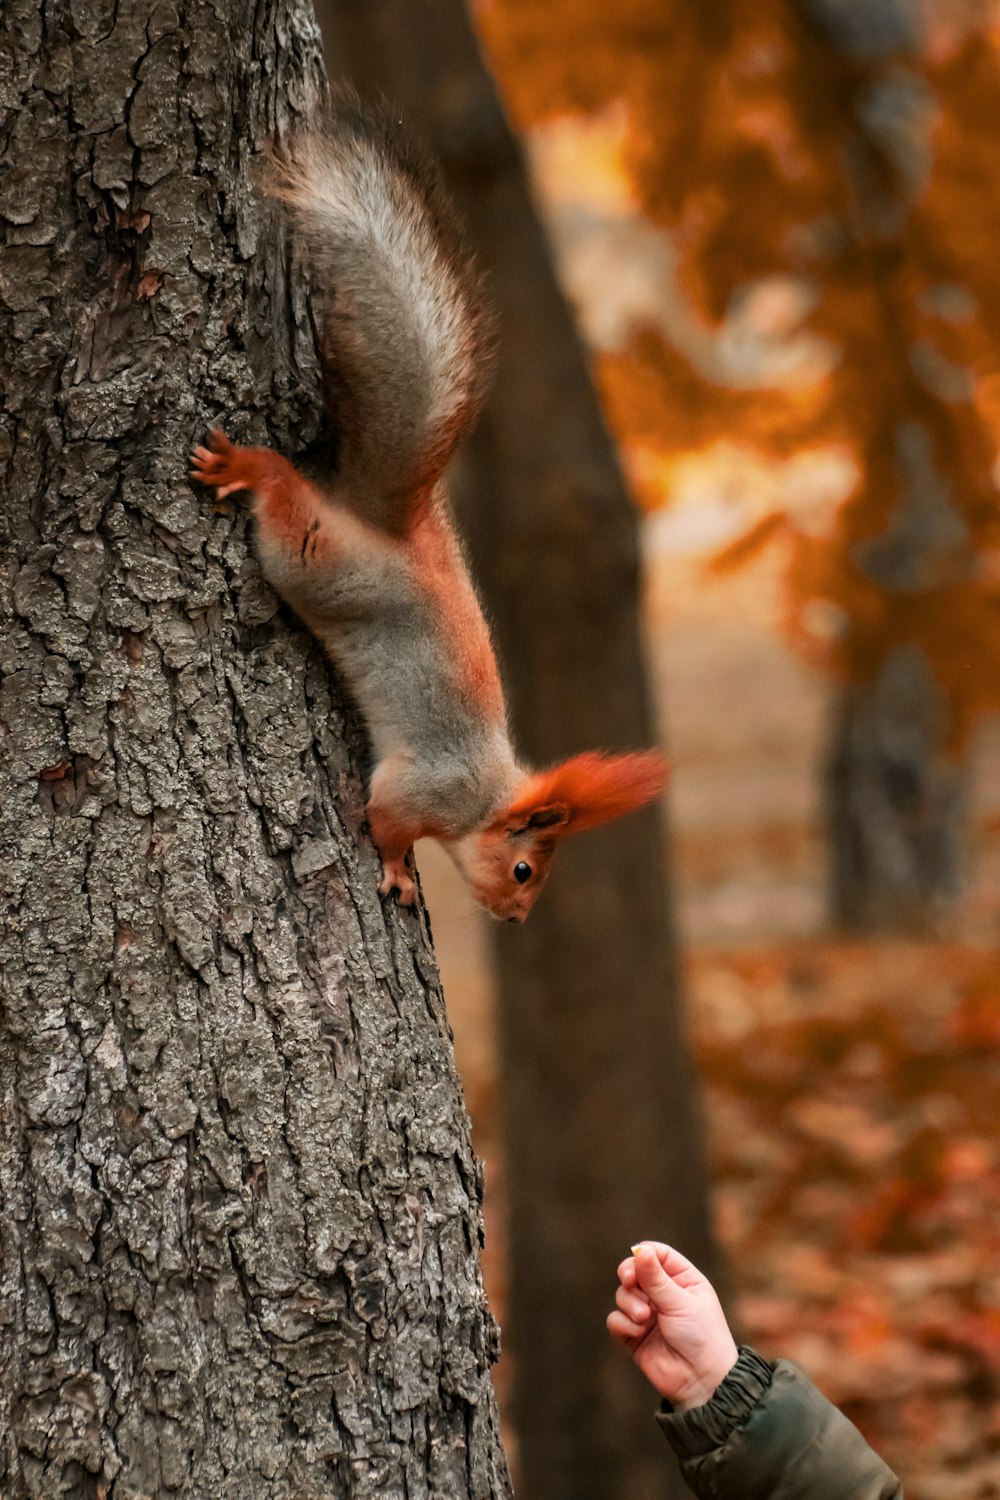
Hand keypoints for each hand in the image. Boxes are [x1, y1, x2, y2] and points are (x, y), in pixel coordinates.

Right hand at [607, 1241, 738, 1409]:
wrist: (701, 1381)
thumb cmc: (701, 1337)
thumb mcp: (681, 1302)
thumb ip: (656, 1279)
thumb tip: (639, 1250)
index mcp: (682, 1279)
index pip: (658, 1255)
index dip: (644, 1254)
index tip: (636, 1259)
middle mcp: (663, 1294)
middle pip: (634, 1271)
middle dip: (630, 1275)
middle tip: (630, 1281)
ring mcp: (647, 1314)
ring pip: (623, 1294)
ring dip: (629, 1303)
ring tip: (644, 1318)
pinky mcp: (634, 1335)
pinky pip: (616, 1319)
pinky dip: (623, 1323)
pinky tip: (637, 1332)